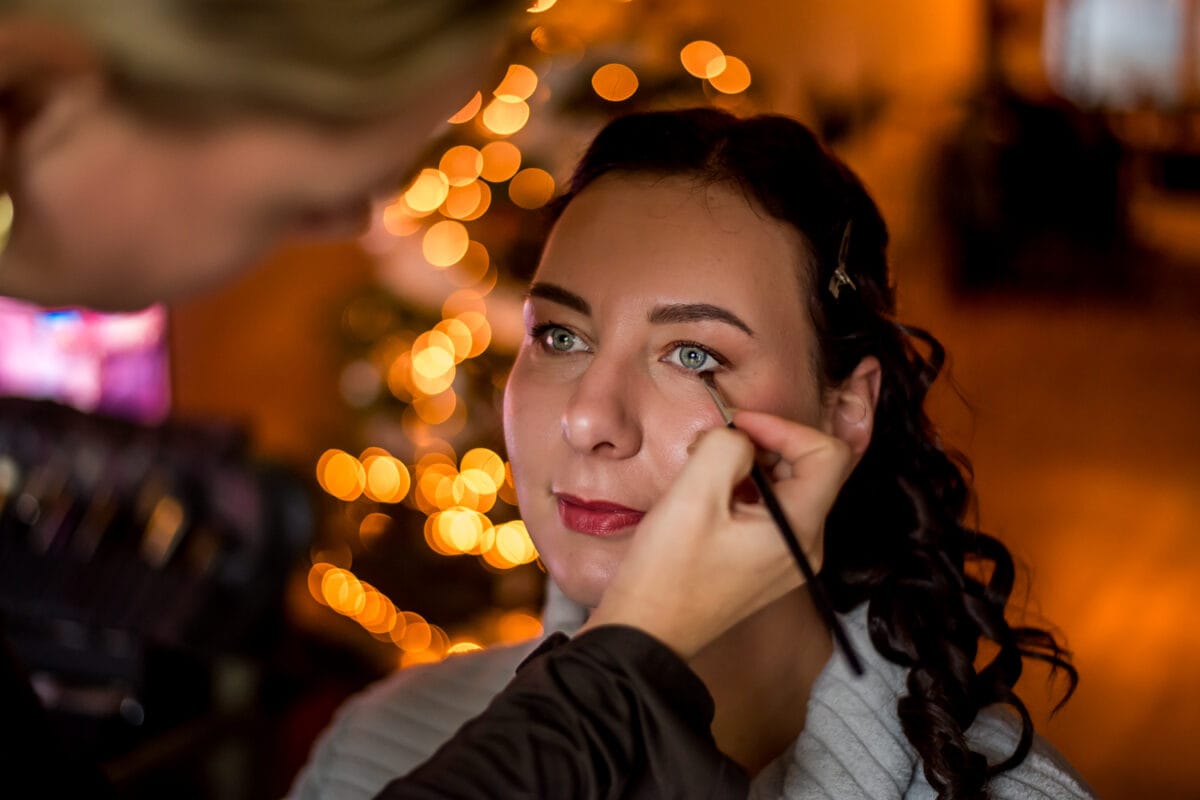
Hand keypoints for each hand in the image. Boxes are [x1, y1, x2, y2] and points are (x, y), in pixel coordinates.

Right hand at [582, 411, 853, 658]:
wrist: (645, 632)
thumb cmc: (667, 571)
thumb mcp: (693, 494)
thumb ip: (726, 447)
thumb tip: (739, 439)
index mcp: (800, 528)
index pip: (827, 453)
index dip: (784, 427)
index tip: (738, 426)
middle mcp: (807, 545)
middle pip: (811, 468)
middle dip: (765, 443)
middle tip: (714, 444)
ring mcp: (789, 558)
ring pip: (790, 487)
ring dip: (752, 465)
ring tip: (704, 467)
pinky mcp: (768, 564)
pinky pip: (772, 510)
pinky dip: (746, 489)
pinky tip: (707, 494)